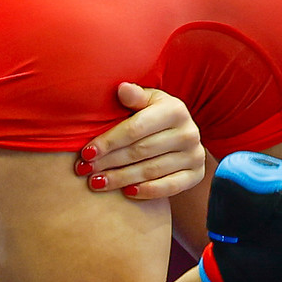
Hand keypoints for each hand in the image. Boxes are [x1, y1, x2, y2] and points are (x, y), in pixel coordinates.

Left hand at [74, 83, 205, 199]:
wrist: (181, 133)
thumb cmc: (154, 114)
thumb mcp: (146, 100)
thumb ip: (134, 96)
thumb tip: (121, 88)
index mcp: (175, 110)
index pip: (135, 129)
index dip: (109, 141)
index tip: (86, 152)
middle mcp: (188, 132)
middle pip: (140, 151)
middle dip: (109, 162)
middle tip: (85, 170)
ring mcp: (194, 155)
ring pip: (151, 170)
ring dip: (121, 178)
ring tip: (96, 182)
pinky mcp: (197, 174)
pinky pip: (171, 187)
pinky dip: (148, 191)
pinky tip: (126, 192)